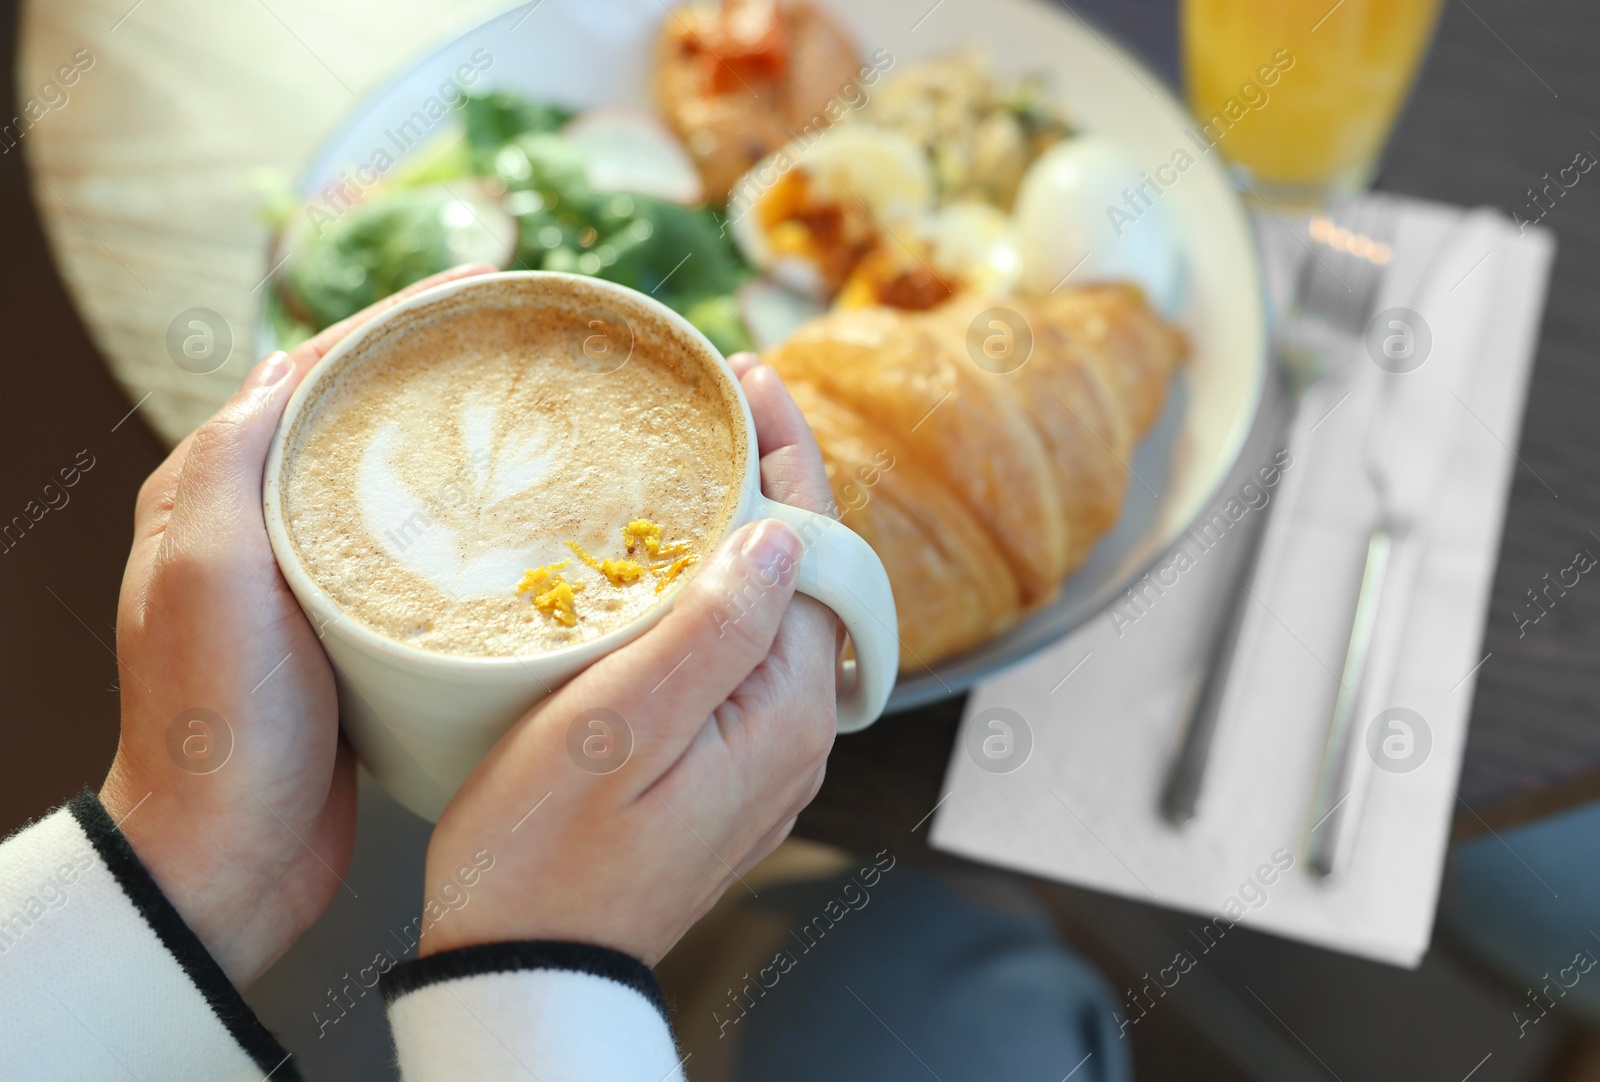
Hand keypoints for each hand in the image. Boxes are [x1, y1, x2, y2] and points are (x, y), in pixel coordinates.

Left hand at [100, 264, 497, 986]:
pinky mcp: (365, 631)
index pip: (318, 368)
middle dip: (448, 365)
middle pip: (367, 412)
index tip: (488, 284)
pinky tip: (535, 520)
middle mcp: (265, 521)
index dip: (403, 317)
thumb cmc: (216, 723)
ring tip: (554, 414)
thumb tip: (290, 359)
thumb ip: (232, 462)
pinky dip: (477, 520)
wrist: (230, 855)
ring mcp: (319, 578)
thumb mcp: (205, 577)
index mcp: (218, 489)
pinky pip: (425, 550)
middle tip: (538, 343)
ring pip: (403, 479)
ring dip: (469, 439)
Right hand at [420, 353, 839, 964]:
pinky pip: (738, 652)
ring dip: (742, 531)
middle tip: (719, 406)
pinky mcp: (719, 766)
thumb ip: (710, 630)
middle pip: (805, 576)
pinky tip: (670, 562)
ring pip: (771, 611)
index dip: (791, 457)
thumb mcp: (618, 729)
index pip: (820, 554)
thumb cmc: (545, 857)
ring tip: (697, 461)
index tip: (749, 382)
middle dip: (772, 482)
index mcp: (784, 713)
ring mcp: (758, 753)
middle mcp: (791, 732)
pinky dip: (715, 589)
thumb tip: (779, 537)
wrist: (527, 966)